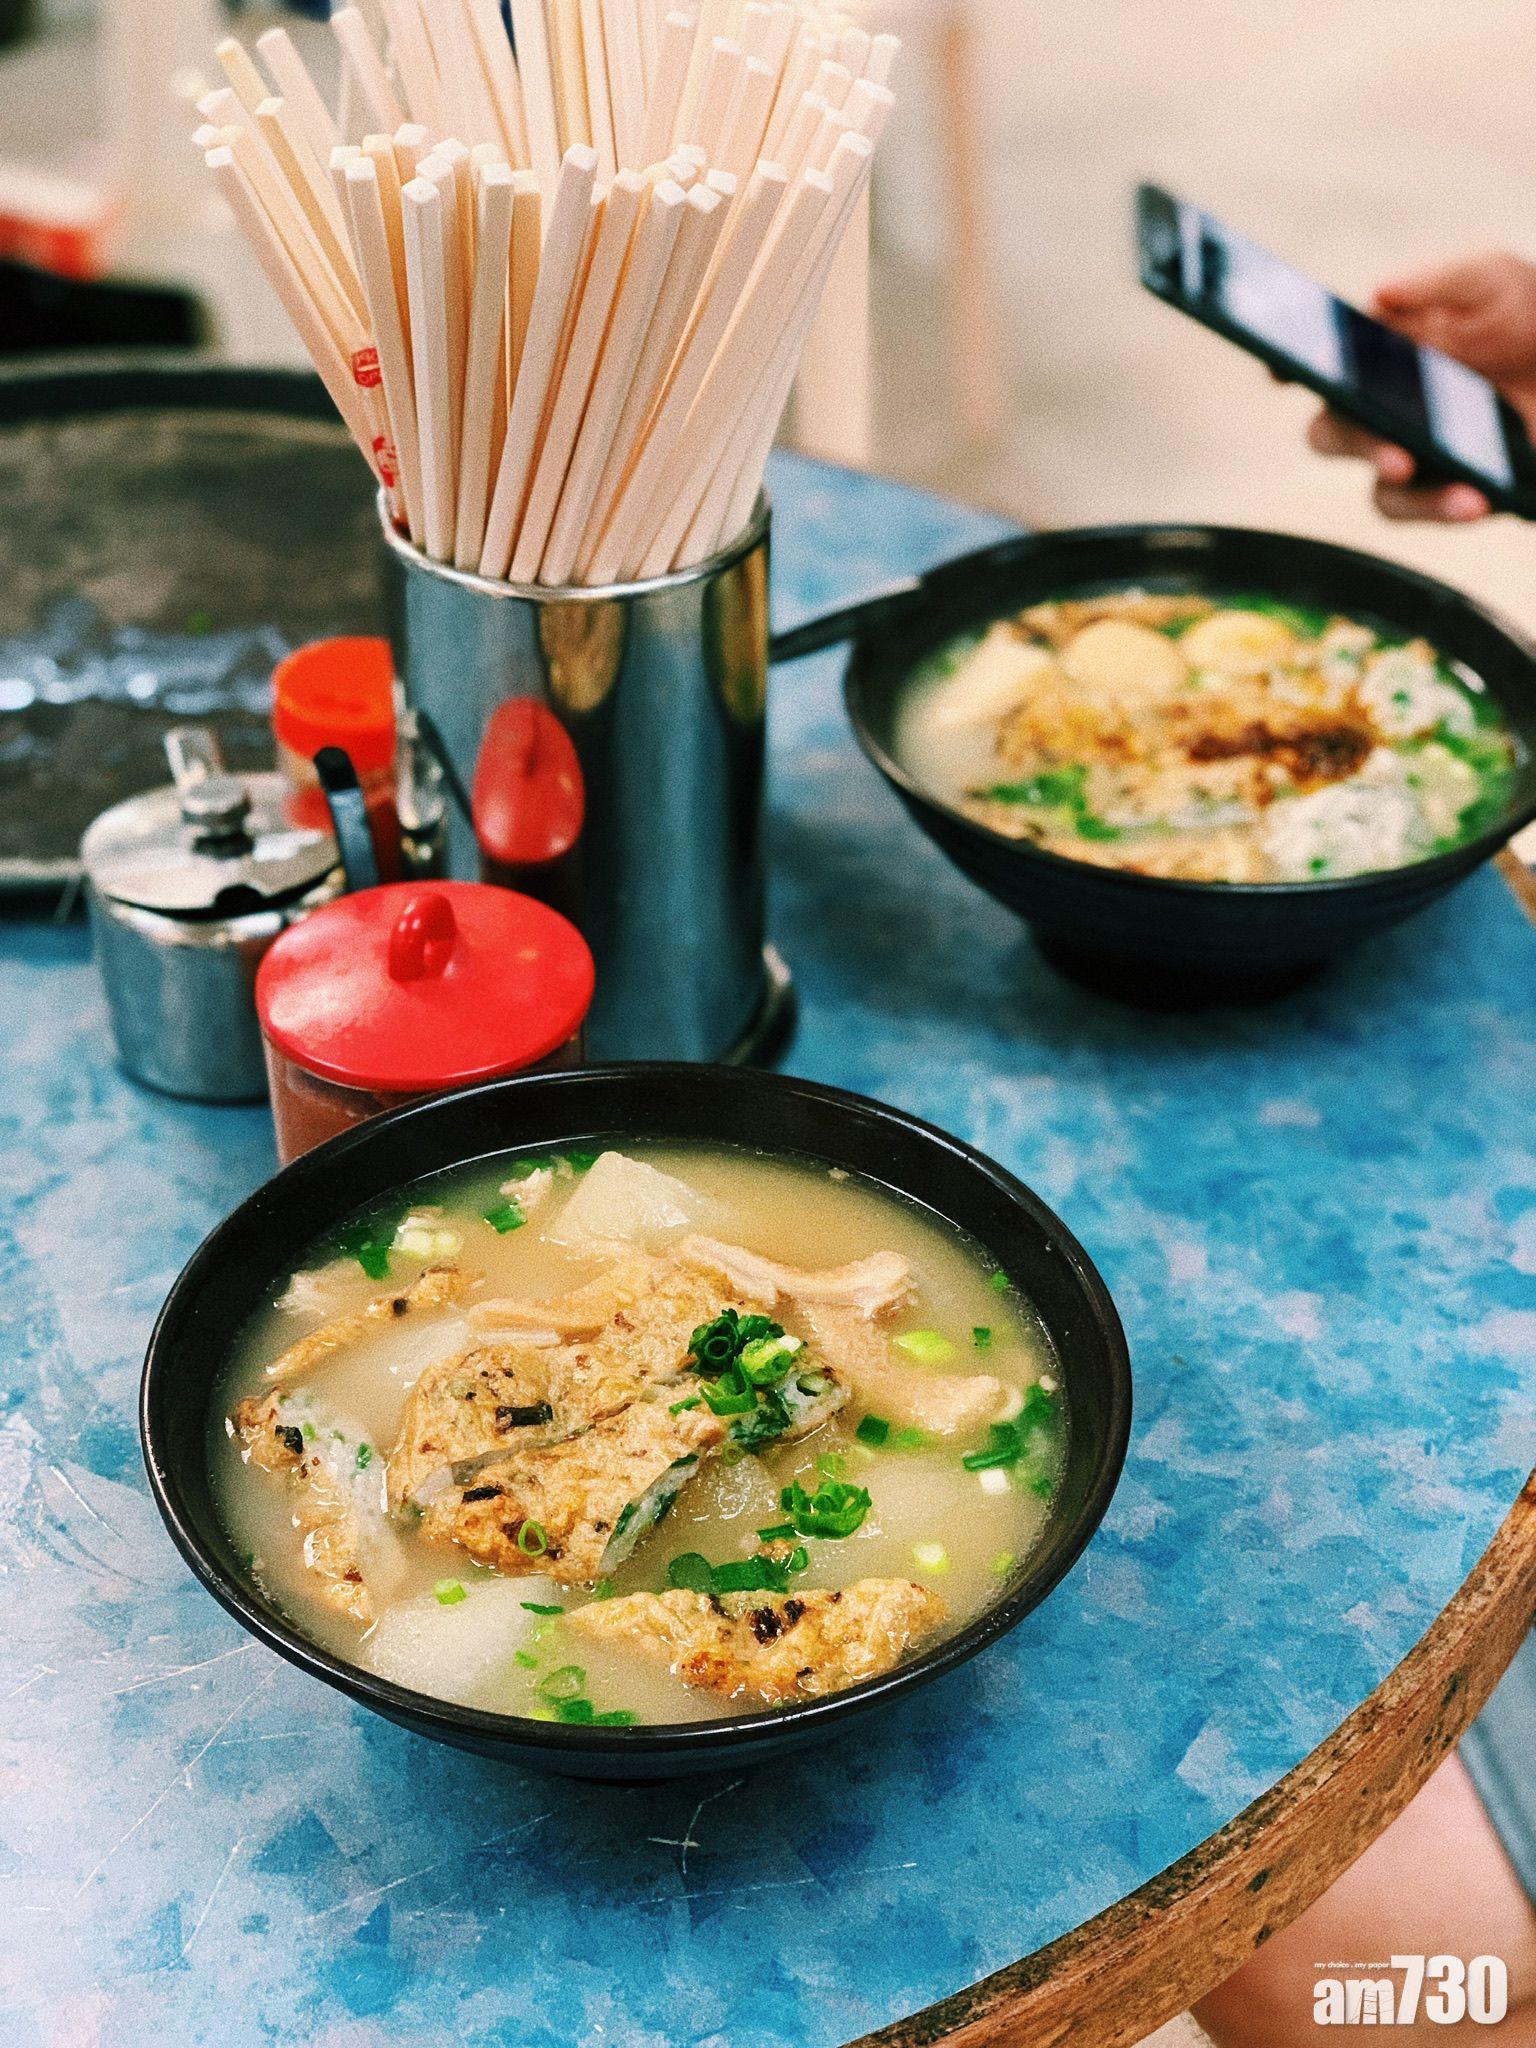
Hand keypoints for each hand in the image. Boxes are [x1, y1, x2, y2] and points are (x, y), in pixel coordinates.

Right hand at [1306, 251, 1535, 521]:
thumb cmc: (1528, 317)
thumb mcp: (1495, 281)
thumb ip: (1443, 280)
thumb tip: (1379, 292)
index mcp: (1382, 352)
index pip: (1322, 363)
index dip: (1288, 367)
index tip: (1280, 373)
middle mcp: (1383, 407)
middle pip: (1332, 432)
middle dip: (1349, 440)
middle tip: (1385, 445)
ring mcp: (1410, 453)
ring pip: (1374, 484)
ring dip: (1391, 480)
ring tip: (1413, 472)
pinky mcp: (1442, 490)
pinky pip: (1419, 508)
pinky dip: (1440, 508)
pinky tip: (1475, 499)